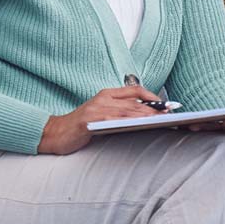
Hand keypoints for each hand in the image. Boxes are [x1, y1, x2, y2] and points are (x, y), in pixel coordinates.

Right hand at [38, 86, 160, 154]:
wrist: (55, 133)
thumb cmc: (81, 126)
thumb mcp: (101, 113)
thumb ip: (119, 111)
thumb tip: (145, 116)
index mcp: (106, 94)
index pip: (135, 90)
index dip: (152, 96)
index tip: (166, 105)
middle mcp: (103, 98)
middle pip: (134, 101)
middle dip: (153, 108)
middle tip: (169, 113)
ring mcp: (96, 108)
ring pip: (126, 110)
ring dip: (145, 115)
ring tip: (160, 120)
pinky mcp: (90, 120)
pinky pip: (113, 119)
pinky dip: (128, 121)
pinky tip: (138, 125)